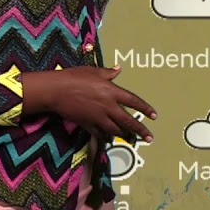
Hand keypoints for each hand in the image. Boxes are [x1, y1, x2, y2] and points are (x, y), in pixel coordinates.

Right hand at [21, 66, 156, 142]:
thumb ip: (108, 72)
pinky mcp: (87, 124)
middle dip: (140, 130)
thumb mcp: (93, 71)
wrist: (56, 91)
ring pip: (115, 129)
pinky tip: (110, 140)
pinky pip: (100, 133)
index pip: (134, 101)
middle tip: (149, 138)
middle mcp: (108, 106)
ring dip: (124, 134)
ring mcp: (98, 117)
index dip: (145, 109)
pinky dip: (106, 137)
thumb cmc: (74, 77)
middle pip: (128, 121)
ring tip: (132, 139)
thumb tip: (118, 69)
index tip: (154, 116)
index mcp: (111, 91)